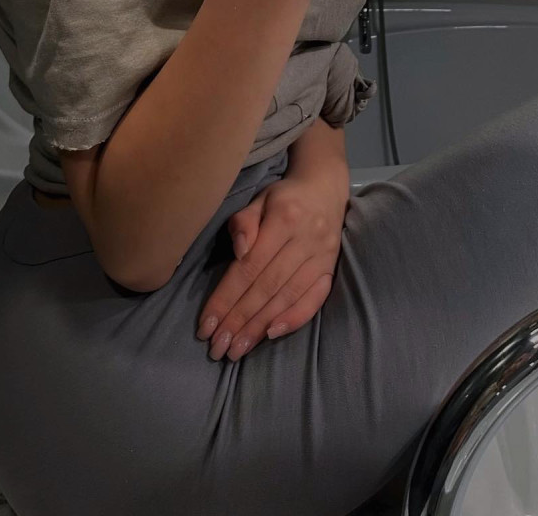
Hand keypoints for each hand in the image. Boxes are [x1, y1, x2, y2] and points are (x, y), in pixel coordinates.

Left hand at [196, 169, 348, 361]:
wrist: (325, 188)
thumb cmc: (283, 197)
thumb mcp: (259, 199)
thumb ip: (243, 223)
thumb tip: (239, 252)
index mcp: (284, 218)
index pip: (249, 267)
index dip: (226, 297)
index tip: (206, 324)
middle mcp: (305, 240)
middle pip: (266, 287)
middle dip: (239, 320)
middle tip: (217, 347)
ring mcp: (321, 256)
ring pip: (287, 297)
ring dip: (260, 327)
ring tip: (236, 349)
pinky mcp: (330, 269)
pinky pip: (314, 299)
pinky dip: (294, 319)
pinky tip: (271, 334)